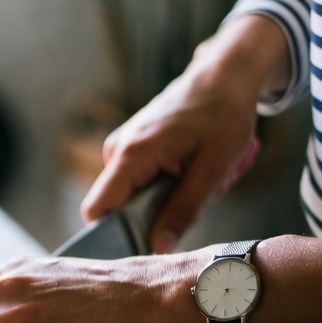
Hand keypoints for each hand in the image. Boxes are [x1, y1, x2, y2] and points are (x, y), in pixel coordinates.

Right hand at [81, 15, 287, 252]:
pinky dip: (163, 182)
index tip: (139, 245)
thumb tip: (157, 247)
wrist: (224, 75)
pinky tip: (189, 167)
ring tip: (196, 178)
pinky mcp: (131, 144)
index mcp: (132, 155)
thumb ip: (183, 211)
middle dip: (152, 214)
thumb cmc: (223, 115)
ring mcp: (122, 145)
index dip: (110, 234)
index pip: (96, 209)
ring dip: (163, 197)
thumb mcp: (212, 170)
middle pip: (116, 205)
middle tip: (192, 200)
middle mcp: (117, 149)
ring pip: (130, 193)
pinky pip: (137, 178)